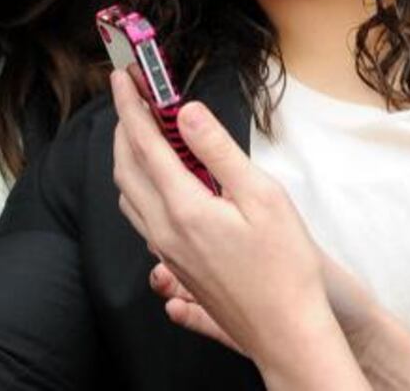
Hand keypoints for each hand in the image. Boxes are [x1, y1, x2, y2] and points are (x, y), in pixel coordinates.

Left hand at [111, 72, 367, 385]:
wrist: (286, 332)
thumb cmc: (285, 267)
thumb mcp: (261, 195)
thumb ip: (217, 151)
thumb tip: (187, 112)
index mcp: (184, 207)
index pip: (144, 143)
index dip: (130, 105)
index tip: (123, 77)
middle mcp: (164, 229)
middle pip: (125, 167)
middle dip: (124, 126)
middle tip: (132, 96)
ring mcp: (165, 251)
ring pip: (127, 194)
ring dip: (126, 156)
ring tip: (142, 130)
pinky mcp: (174, 265)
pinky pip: (139, 217)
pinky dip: (137, 186)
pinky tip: (156, 181)